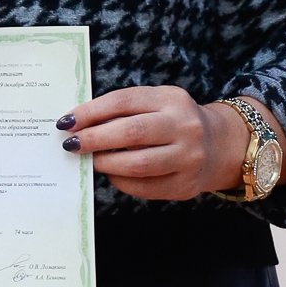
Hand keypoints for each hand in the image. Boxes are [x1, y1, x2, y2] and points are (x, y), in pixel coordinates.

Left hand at [59, 87, 255, 200]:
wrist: (219, 145)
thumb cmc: (173, 121)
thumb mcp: (156, 103)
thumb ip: (123, 109)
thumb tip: (78, 125)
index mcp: (171, 99)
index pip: (124, 101)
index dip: (90, 112)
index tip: (66, 122)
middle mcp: (184, 127)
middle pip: (130, 133)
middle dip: (94, 139)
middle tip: (72, 144)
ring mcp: (189, 158)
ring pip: (138, 164)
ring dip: (106, 163)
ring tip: (90, 160)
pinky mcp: (185, 185)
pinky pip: (145, 187)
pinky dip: (121, 181)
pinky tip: (112, 174)